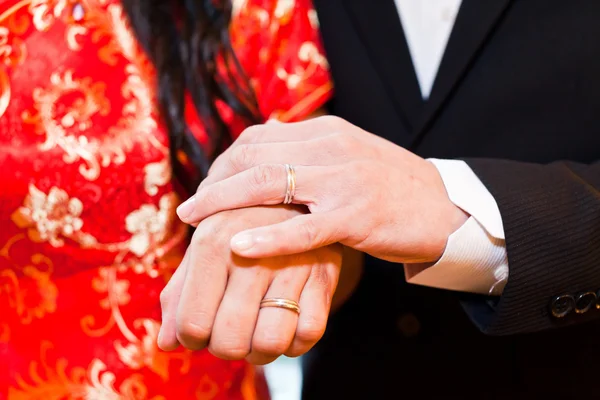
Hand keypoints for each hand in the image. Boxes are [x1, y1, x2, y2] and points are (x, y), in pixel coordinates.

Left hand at [158, 206, 341, 364]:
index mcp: (213, 242)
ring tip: (254, 336)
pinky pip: (308, 333)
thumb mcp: (203, 248)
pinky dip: (294, 343)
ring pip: (270, 342)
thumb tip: (165, 343)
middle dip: (225, 349)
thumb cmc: (238, 229)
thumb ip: (179, 294)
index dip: (191, 339)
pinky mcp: (323, 275)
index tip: (199, 332)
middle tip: (228, 335)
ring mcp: (292, 264)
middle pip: (230, 340)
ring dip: (260, 352)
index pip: (192, 323)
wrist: (291, 197)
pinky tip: (284, 328)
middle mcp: (254, 251)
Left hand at [176, 116, 467, 262]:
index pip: (258, 138)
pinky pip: (303, 229)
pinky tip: (239, 246)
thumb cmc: (388, 186)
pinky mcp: (355, 217)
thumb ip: (306, 153)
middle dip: (213, 182)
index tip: (208, 186)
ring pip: (269, 184)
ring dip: (222, 202)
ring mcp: (343, 181)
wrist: (442, 207)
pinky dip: (268, 237)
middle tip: (191, 208)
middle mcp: (330, 147)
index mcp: (325, 130)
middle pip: (253, 157)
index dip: (224, 162)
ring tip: (193, 220)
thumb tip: (259, 157)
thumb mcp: (346, 155)